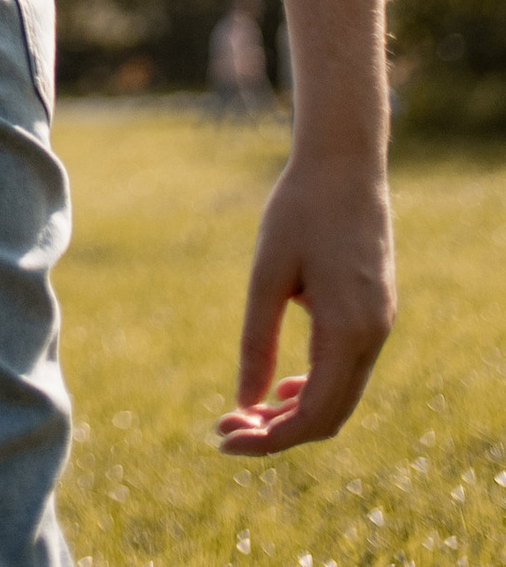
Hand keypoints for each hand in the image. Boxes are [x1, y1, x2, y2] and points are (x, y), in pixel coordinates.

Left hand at [215, 146, 395, 451]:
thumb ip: (257, 339)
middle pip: (329, 416)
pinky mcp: (376, 315)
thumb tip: (245, 401)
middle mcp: (372, 338)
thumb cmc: (300, 208)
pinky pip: (348, 371)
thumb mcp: (268, 271)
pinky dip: (315, 387)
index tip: (222, 437)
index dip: (269, 438)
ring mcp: (379, 328)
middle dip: (279, 432)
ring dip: (296, 412)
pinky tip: (281, 383)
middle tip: (227, 426)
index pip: (313, 416)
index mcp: (348, 331)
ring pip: (341, 397)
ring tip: (247, 411)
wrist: (345, 163)